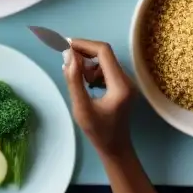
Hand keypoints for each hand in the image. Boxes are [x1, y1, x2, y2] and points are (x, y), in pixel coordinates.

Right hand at [63, 39, 134, 157]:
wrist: (115, 148)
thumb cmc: (98, 132)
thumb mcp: (81, 108)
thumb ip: (74, 80)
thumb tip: (68, 55)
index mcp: (120, 85)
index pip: (104, 52)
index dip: (84, 45)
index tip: (66, 45)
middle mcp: (127, 80)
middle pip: (105, 54)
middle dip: (84, 53)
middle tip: (66, 59)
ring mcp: (127, 82)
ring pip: (105, 61)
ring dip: (88, 64)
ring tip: (77, 79)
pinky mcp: (123, 85)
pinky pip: (106, 69)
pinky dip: (93, 71)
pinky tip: (86, 84)